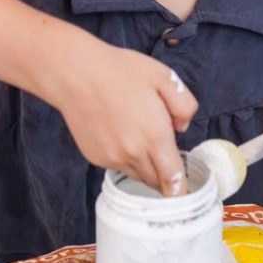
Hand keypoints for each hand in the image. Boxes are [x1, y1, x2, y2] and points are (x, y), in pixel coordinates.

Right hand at [55, 42, 197, 196]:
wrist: (74, 73)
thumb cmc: (119, 70)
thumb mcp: (163, 76)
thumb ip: (184, 105)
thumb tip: (182, 128)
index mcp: (155, 136)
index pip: (174, 182)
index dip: (183, 192)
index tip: (187, 192)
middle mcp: (133, 154)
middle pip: (157, 183)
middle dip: (167, 176)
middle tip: (167, 152)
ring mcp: (112, 158)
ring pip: (138, 176)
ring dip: (147, 167)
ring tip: (142, 137)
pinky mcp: (95, 157)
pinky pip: (119, 167)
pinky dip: (127, 159)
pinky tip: (121, 134)